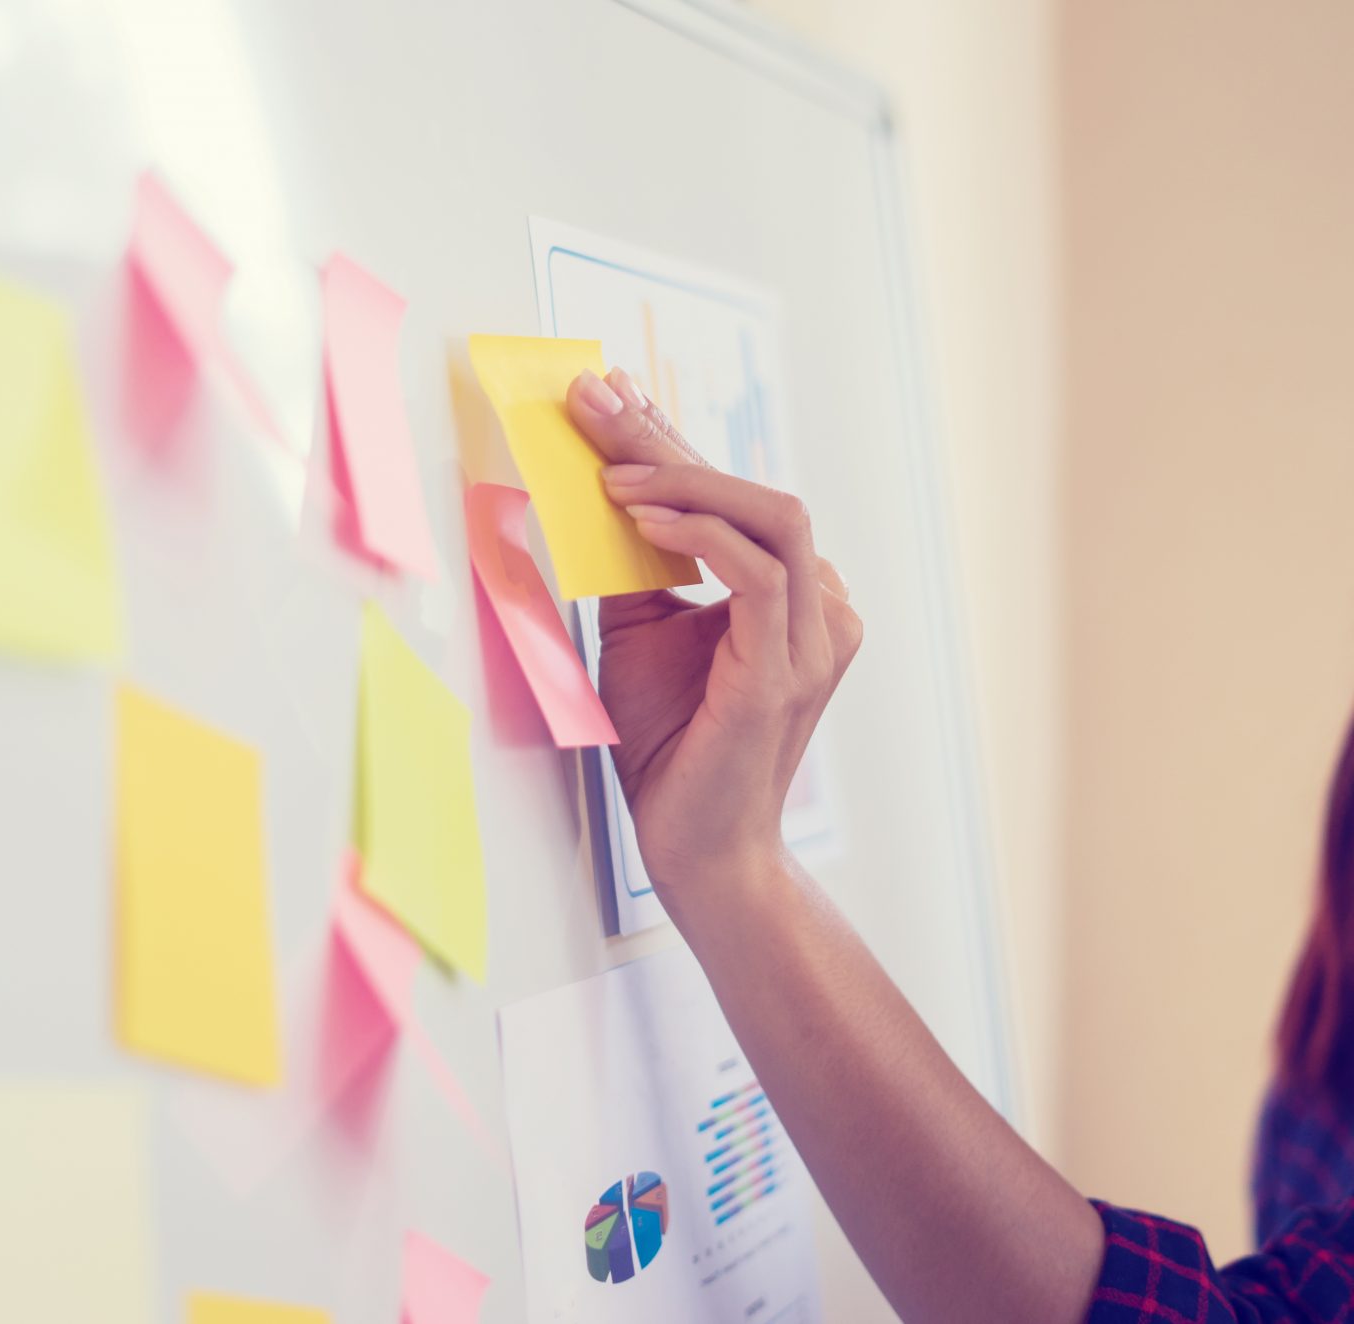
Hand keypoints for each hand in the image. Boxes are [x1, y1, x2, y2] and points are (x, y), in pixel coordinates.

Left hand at [564, 367, 861, 912]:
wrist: (698, 849)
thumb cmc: (672, 749)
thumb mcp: (639, 638)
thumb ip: (636, 573)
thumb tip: (599, 497)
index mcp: (790, 594)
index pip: (734, 497)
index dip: (673, 439)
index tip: (613, 393)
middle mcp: (818, 607)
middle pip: (754, 490)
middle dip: (667, 437)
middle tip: (594, 398)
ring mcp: (814, 639)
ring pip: (773, 517)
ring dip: (688, 480)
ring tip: (613, 469)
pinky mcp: (787, 671)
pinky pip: (762, 575)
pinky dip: (704, 536)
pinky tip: (644, 519)